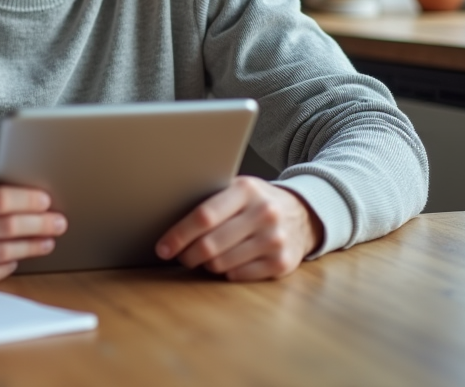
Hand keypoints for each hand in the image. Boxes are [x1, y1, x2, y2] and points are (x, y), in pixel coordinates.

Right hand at [0, 165, 67, 285]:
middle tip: (59, 221)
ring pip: (3, 253)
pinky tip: (19, 256)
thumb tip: (22, 178)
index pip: (0, 199)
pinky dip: (9, 264)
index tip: (46, 200)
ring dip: (32, 247)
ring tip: (48, 240)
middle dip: (40, 224)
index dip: (28, 201)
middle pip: (7, 228)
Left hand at [155, 176, 323, 280]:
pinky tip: (226, 262)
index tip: (162, 248)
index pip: (204, 216)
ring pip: (222, 264)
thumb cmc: (256, 202)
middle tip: (179, 256)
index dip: (178, 235)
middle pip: (210, 245)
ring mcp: (275, 239)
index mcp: (246, 190)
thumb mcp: (237, 189)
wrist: (302, 215)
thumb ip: (211, 199)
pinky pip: (238, 276)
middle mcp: (264, 213)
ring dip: (205, 265)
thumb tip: (163, 213)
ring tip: (203, 257)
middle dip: (187, 255)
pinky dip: (226, 273)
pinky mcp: (283, 263)